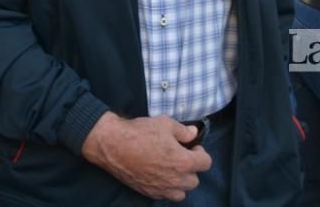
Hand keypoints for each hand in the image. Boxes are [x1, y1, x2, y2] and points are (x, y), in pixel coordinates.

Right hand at [82, 112, 211, 200]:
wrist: (114, 145)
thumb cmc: (140, 132)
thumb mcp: (165, 124)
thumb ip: (183, 131)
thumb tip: (194, 133)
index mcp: (183, 162)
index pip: (206, 163)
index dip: (200, 152)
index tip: (190, 146)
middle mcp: (175, 179)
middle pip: (195, 180)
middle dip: (190, 168)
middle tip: (179, 156)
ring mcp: (162, 188)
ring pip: (182, 192)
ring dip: (180, 182)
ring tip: (171, 169)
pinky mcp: (149, 192)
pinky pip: (165, 196)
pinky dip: (167, 188)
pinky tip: (158, 174)